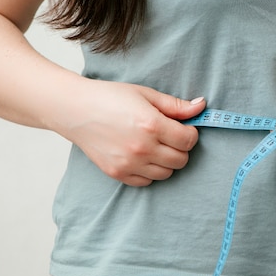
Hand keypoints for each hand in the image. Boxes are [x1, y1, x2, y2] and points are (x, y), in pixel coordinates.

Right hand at [60, 79, 205, 186]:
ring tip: (155, 146)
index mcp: (152, 125)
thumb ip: (175, 105)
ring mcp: (129, 163)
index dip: (191, 133)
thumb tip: (201, 106)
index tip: (183, 128)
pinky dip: (149, 171)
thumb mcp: (145, 94)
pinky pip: (147, 181)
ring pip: (166, 173)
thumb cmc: (110, 97)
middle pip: (181, 160)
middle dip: (180, 148)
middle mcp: (142, 147)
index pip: (189, 140)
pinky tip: (142, 156)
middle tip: (169, 136)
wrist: (74, 109)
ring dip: (166, 161)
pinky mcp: (118, 173)